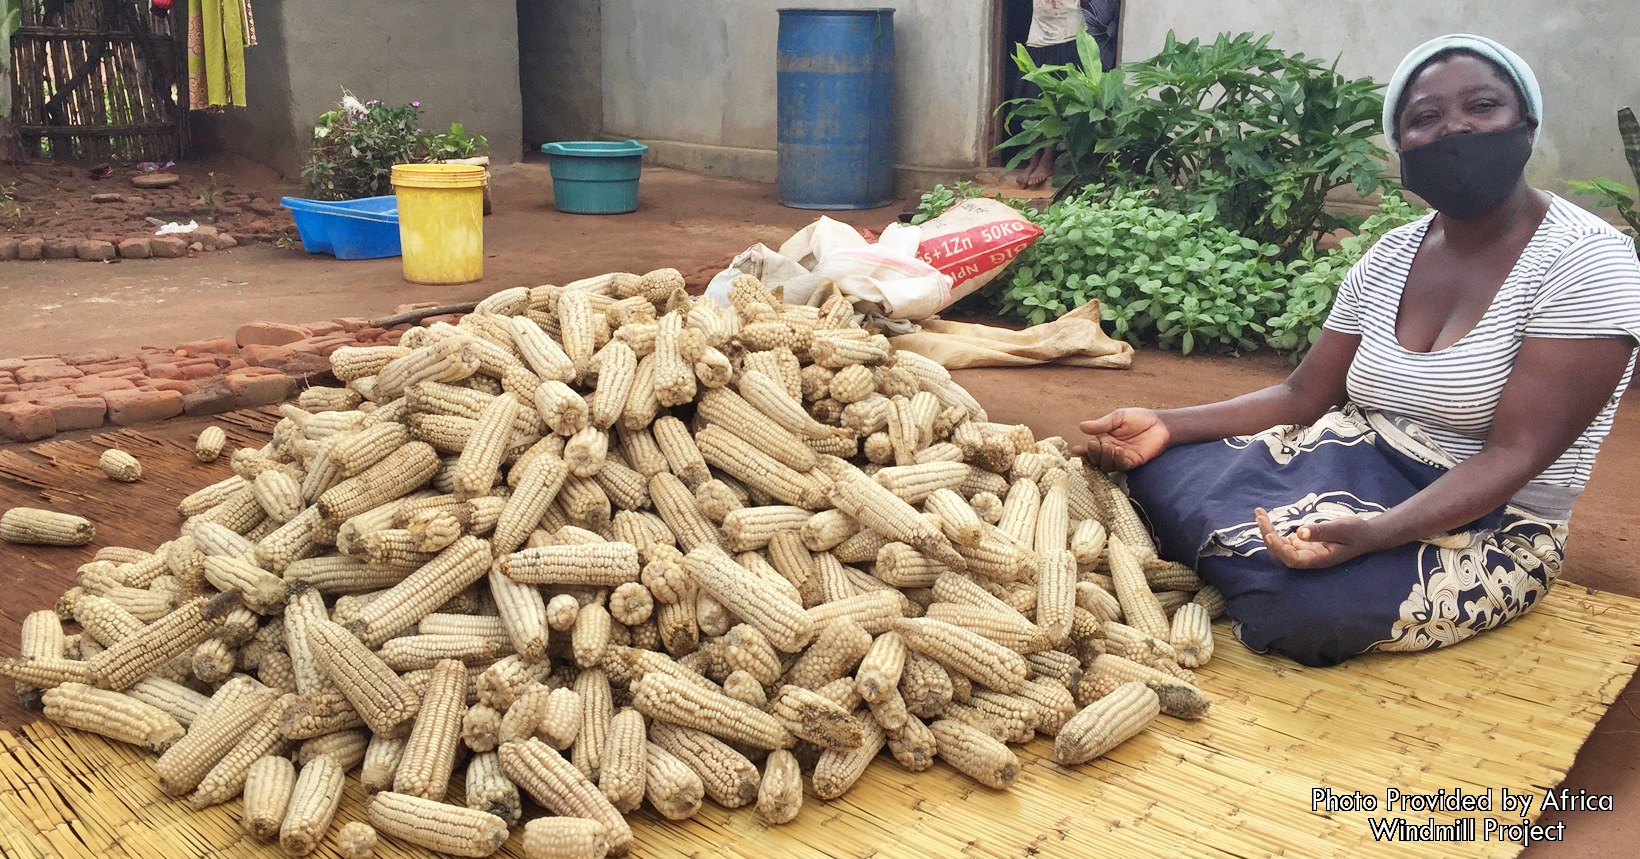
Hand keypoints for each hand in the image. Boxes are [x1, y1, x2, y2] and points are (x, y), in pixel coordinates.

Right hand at [1072, 409, 1170, 471]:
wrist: (1160, 424)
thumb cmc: (1139, 418)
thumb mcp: (1118, 417)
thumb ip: (1102, 424)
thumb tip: (1081, 426)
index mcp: (1104, 439)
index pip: (1090, 448)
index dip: (1082, 450)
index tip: (1075, 449)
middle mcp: (1110, 450)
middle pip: (1095, 459)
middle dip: (1093, 453)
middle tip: (1095, 444)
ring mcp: (1121, 458)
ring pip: (1106, 465)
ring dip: (1104, 457)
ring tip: (1109, 446)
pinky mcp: (1133, 462)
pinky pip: (1121, 466)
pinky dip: (1117, 460)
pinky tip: (1118, 451)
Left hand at [1254, 508, 1379, 568]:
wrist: (1365, 534)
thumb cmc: (1356, 532)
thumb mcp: (1341, 529)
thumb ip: (1321, 531)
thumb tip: (1299, 532)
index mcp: (1318, 559)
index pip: (1293, 559)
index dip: (1279, 549)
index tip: (1269, 535)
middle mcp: (1308, 558)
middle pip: (1281, 553)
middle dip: (1268, 536)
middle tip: (1260, 516)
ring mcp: (1304, 551)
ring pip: (1279, 546)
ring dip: (1267, 531)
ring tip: (1259, 513)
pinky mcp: (1302, 543)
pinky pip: (1283, 540)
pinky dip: (1273, 530)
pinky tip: (1265, 517)